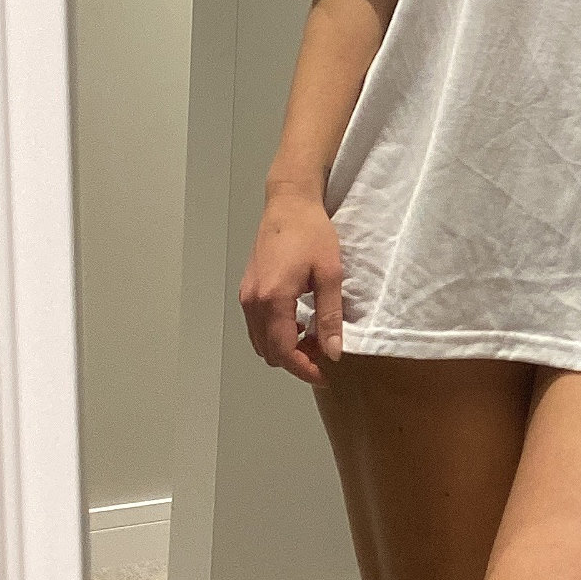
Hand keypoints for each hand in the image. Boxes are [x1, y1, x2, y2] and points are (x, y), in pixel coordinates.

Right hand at [239, 182, 345, 383]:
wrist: (288, 204)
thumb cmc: (312, 234)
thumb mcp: (330, 275)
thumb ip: (330, 316)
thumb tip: (334, 352)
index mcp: (273, 300)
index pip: (284, 351)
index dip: (304, 369)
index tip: (325, 375)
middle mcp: (253, 302)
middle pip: (269, 351)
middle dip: (296, 360)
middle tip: (324, 353)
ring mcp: (246, 296)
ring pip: (260, 342)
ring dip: (285, 349)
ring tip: (315, 339)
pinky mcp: (247, 290)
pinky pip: (257, 327)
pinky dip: (275, 335)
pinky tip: (300, 323)